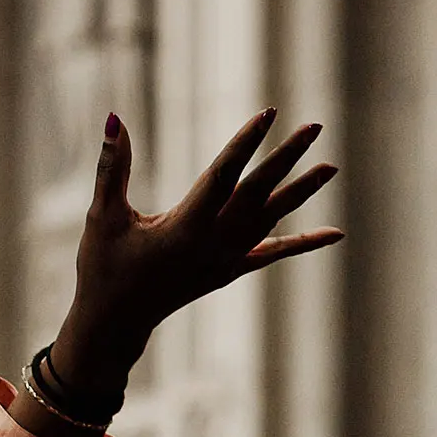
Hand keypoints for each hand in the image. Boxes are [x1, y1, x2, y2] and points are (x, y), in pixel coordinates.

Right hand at [49, 109, 341, 398]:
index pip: (223, 175)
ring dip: (300, 192)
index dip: (246, 142)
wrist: (114, 323)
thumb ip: (112, 168)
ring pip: (271, 220)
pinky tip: (334, 232)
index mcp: (183, 229)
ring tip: (330, 166)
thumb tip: (115, 120)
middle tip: (313, 127)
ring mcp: (225, 261)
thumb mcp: (103, 215)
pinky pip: (272, 254)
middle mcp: (212, 245)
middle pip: (257, 193)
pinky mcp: (228, 272)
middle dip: (285, 158)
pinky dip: (304, 242)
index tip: (269, 113)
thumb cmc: (102, 267)